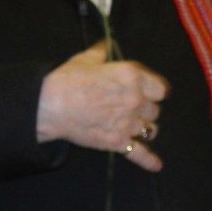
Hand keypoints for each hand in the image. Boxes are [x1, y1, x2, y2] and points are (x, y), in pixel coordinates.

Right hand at [36, 41, 168, 171]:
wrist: (51, 106)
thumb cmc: (68, 80)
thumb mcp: (86, 60)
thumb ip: (102, 53)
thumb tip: (106, 45)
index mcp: (132, 76)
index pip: (160, 88)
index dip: (155, 91)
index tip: (149, 92)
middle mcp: (136, 100)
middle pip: (155, 110)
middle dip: (146, 109)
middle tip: (133, 108)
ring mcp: (128, 123)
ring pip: (151, 130)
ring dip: (146, 129)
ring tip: (139, 127)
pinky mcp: (117, 142)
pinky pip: (139, 153)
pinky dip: (149, 161)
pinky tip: (156, 166)